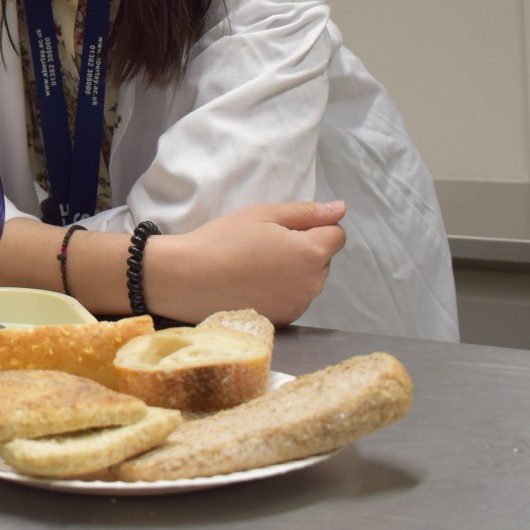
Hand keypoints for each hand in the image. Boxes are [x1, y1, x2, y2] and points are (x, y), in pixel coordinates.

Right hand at [149, 200, 346, 325]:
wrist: (188, 279)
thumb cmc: (223, 240)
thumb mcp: (264, 214)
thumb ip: (307, 212)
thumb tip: (341, 209)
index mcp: (311, 253)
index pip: (336, 234)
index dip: (313, 226)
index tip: (282, 228)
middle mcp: (312, 284)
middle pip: (323, 259)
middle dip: (303, 249)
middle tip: (264, 244)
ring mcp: (298, 306)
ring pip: (309, 280)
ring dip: (294, 271)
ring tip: (255, 265)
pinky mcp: (283, 320)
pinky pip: (294, 298)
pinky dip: (281, 290)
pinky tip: (253, 284)